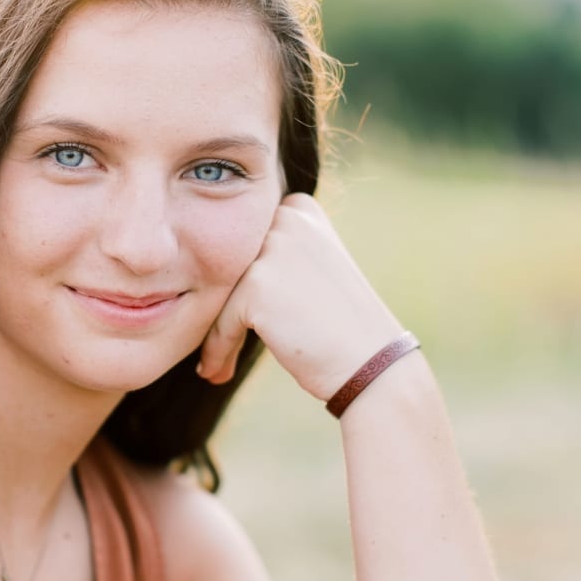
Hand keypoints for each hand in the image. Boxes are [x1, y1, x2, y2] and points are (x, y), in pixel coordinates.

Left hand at [197, 193, 402, 401]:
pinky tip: (215, 371)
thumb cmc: (342, 325)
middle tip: (216, 347)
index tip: (229, 317)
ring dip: (215, 332)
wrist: (372, 363)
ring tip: (214, 365)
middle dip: (219, 308)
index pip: (242, 242)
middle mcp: (286, 218)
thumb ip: (272, 256)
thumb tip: (207, 268)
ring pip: (220, 294)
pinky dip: (217, 349)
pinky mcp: (257, 282)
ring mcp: (272, 248)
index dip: (232, 282)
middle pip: (227, 266)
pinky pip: (220, 320)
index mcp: (300, 209)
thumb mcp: (312, 268)